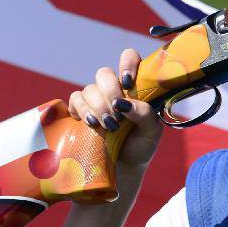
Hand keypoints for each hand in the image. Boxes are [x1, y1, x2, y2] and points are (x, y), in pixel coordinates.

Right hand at [67, 48, 163, 191]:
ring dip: (98, 107)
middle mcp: (113, 90)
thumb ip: (146, 113)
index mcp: (134, 87)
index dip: (126, 63)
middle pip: (104, 73)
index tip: (128, 83)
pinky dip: (82, 110)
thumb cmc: (141, 145)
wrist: (123, 168)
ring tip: (109, 126)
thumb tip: (124, 103)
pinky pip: (75, 99)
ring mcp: (95, 99)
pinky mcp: (79, 110)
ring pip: (89, 88)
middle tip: (118, 113)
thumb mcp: (152, 131)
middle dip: (109, 92)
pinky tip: (91, 124)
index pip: (129, 58)